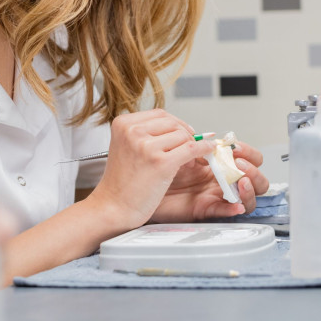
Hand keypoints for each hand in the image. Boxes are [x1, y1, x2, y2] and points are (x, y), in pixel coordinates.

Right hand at [88, 109, 214, 227]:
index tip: (183, 134)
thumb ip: (147, 134)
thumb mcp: (126, 147)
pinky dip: (204, 149)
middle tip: (188, 148)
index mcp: (123, 124)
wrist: (113, 206)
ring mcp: (146, 146)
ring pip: (183, 136)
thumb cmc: (121, 181)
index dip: (175, 124)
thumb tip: (181, 128)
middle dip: (185, 135)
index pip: (159, 114)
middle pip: (172, 123)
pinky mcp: (160, 162)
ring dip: (190, 147)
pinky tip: (207, 152)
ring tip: (185, 162)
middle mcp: (132, 131)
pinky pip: (192, 149)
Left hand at [151, 140, 269, 221]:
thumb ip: (195, 148)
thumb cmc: (155, 170)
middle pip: (255, 178)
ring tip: (241, 180)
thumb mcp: (177, 152)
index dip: (248, 151)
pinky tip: (235, 205)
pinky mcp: (206, 209)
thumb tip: (211, 140)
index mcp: (217, 163)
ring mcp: (215, 195)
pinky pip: (226, 212)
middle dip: (254, 171)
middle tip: (239, 164)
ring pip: (248, 196)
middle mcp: (220, 180)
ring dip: (250, 188)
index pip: (247, 157)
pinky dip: (234, 209)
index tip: (236, 146)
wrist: (137, 189)